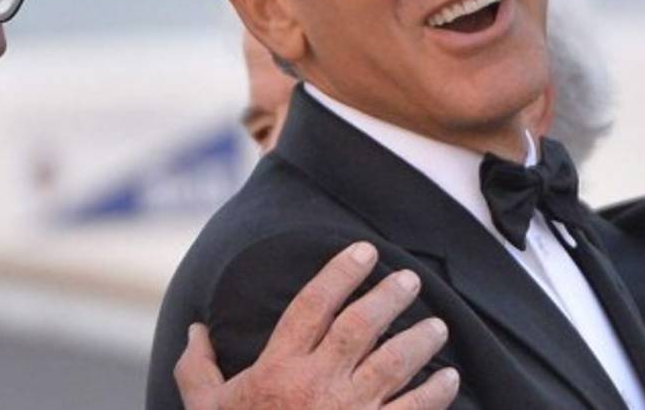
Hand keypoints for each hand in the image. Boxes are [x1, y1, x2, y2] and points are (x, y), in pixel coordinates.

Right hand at [174, 242, 458, 409]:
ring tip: (437, 324)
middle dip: (387, 297)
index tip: (363, 250)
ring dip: (418, 340)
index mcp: (277, 369)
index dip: (339, 273)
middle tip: (409, 279)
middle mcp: (316, 384)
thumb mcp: (204, 409)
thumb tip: (195, 330)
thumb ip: (197, 368)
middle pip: (359, 327)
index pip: (312, 306)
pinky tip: (450, 377)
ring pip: (392, 364)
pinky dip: (435, 394)